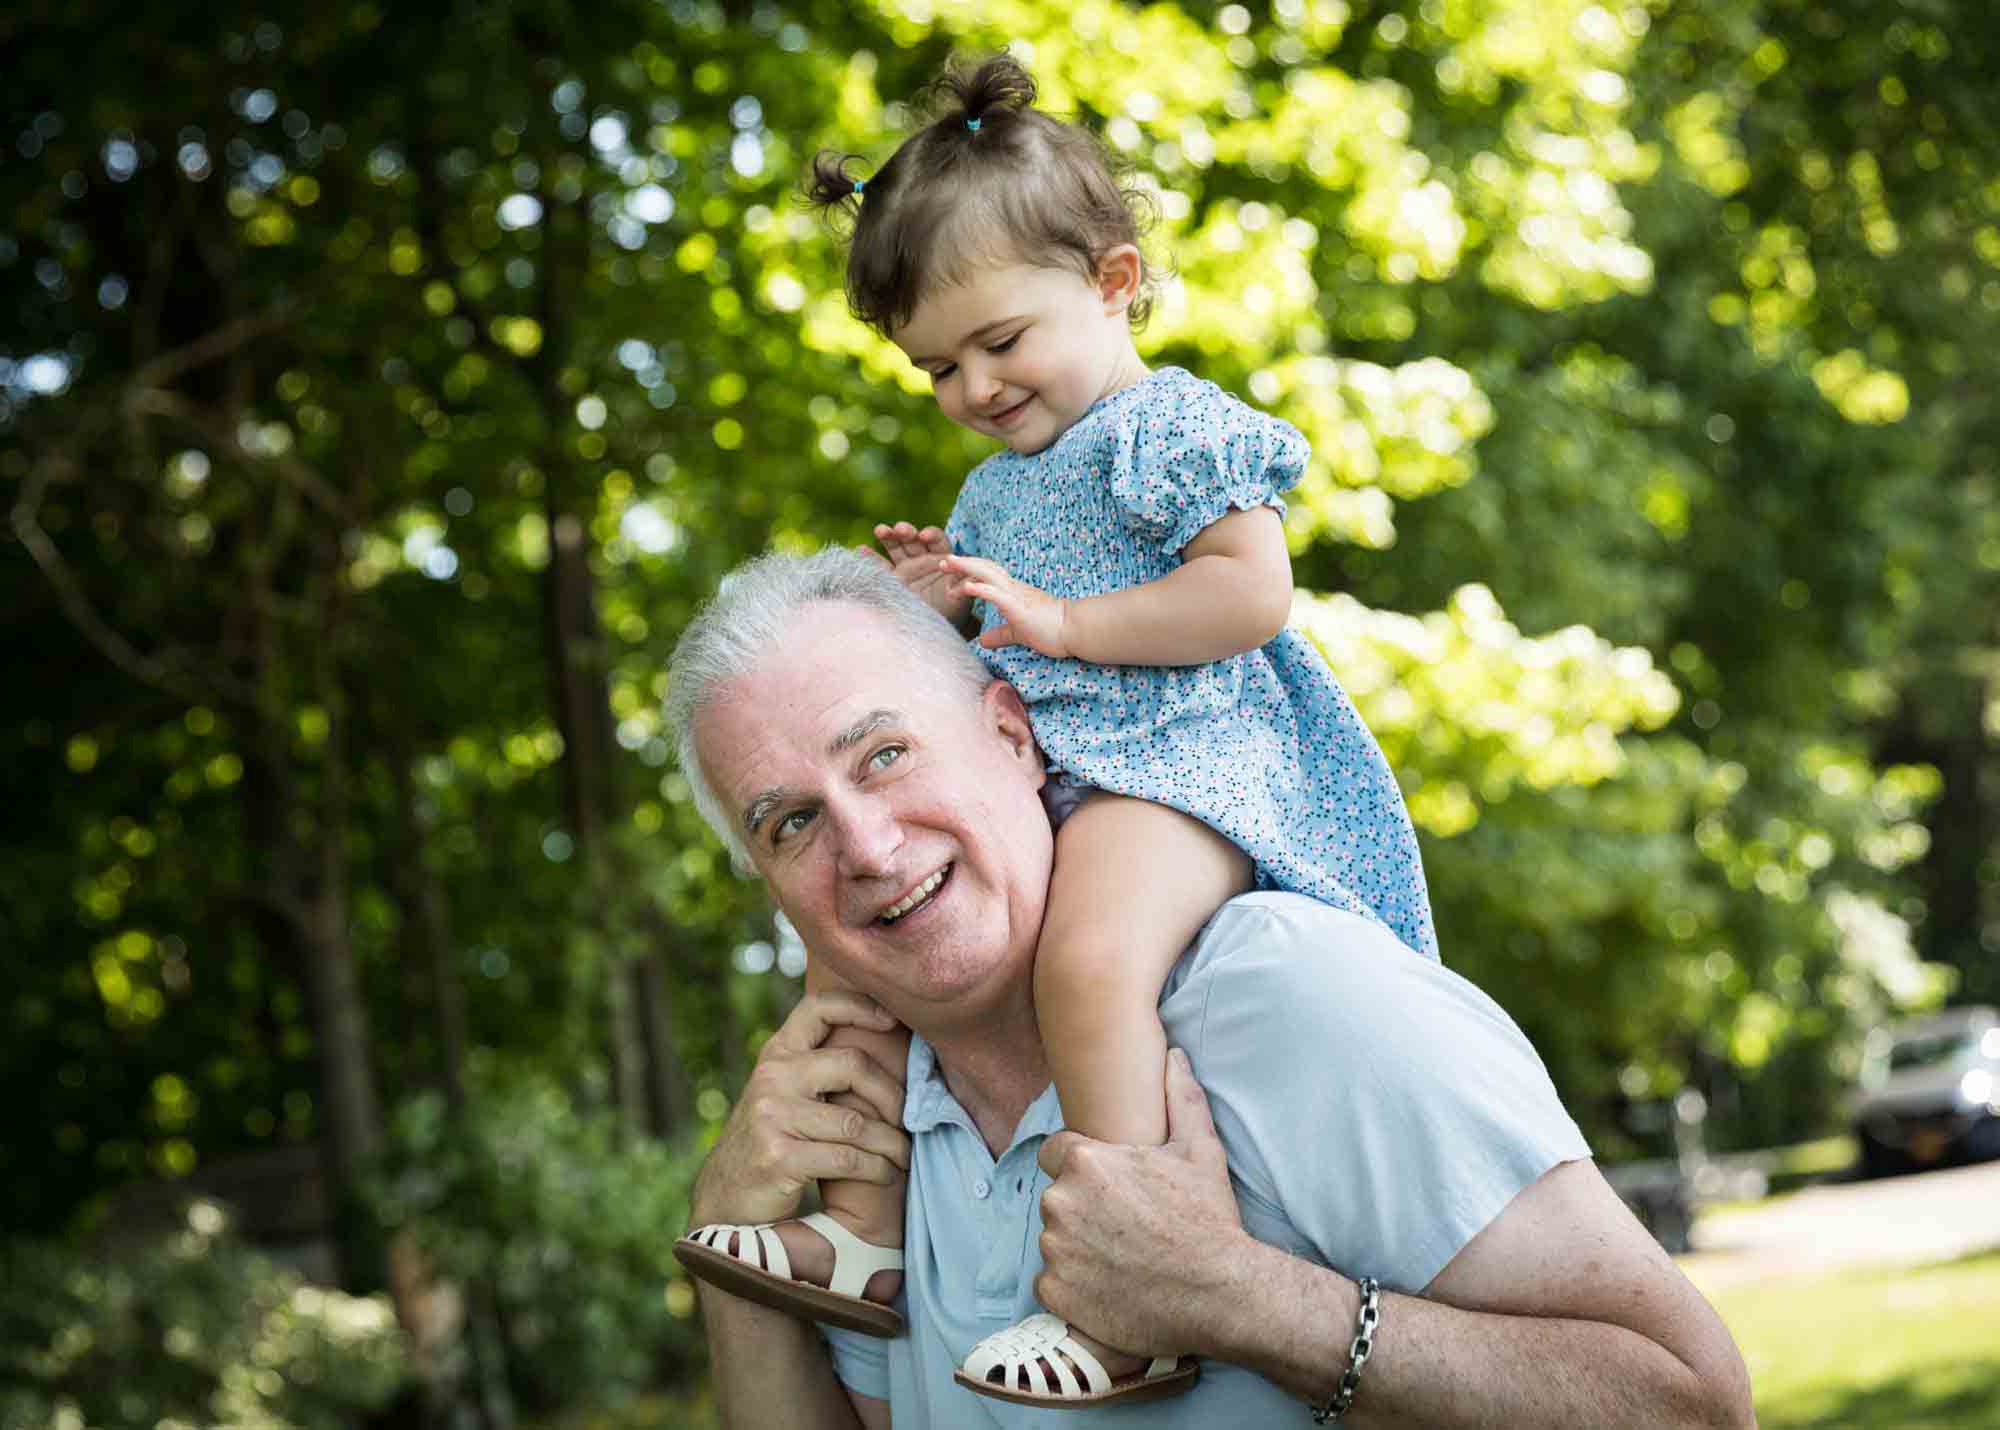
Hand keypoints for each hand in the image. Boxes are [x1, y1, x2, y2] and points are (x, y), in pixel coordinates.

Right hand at [688, 989, 910, 1229]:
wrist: (727, 1196)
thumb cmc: (773, 1140)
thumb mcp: (784, 1092)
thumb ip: (817, 1067)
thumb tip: (886, 1039)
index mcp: (777, 1054)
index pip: (818, 1008)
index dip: (859, 1006)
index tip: (892, 1021)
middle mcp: (772, 1077)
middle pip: (852, 1065)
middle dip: (893, 1095)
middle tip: (910, 1119)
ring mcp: (772, 1116)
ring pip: (856, 1123)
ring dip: (891, 1143)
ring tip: (904, 1155)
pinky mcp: (778, 1157)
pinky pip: (847, 1159)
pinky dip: (877, 1169)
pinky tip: (886, 1174)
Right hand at [861, 522, 968, 625]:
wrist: (936, 629)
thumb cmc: (953, 613)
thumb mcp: (963, 599)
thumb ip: (965, 585)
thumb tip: (968, 580)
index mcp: (943, 558)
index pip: (937, 540)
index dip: (931, 535)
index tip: (924, 536)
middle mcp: (924, 559)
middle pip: (913, 539)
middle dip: (907, 531)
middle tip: (901, 529)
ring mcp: (906, 567)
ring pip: (895, 547)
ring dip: (888, 536)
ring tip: (881, 530)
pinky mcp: (892, 579)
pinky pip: (879, 566)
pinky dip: (870, 558)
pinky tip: (860, 550)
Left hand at [941, 555, 1072, 657]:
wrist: (1076, 630)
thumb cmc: (1051, 630)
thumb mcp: (1019, 633)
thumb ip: (1001, 634)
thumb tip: (983, 641)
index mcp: (1013, 593)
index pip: (987, 576)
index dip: (969, 572)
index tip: (951, 575)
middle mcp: (1013, 589)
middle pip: (984, 568)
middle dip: (962, 564)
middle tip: (941, 562)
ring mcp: (1016, 596)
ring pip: (987, 575)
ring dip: (966, 568)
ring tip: (947, 564)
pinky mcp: (1020, 607)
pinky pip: (997, 594)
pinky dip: (981, 588)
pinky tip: (966, 586)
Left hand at [1033, 1050, 1251, 1355]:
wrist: (1218, 1292)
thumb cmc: (1208, 1218)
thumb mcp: (1201, 1150)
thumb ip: (1180, 1097)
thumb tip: (1173, 1056)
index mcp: (1085, 1162)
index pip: (1056, 1153)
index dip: (1082, 1168)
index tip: (1109, 1188)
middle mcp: (1060, 1201)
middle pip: (1059, 1198)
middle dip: (1084, 1209)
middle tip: (1126, 1228)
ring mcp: (1055, 1250)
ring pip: (1057, 1241)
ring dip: (1080, 1248)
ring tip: (1124, 1260)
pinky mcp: (1055, 1292)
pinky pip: (1054, 1283)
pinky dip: (1076, 1286)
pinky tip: (1112, 1287)